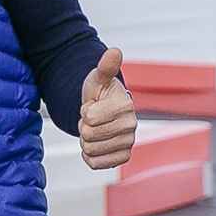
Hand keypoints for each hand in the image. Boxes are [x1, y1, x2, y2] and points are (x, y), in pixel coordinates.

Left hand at [79, 47, 136, 169]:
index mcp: (125, 106)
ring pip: (90, 150)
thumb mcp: (99, 78)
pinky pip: (95, 164)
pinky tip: (96, 143)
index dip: (84, 111)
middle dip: (84, 126)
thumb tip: (114, 51)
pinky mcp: (123, 158)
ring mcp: (128, 143)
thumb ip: (106, 67)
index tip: (93, 105)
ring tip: (95, 128)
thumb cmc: (100, 93)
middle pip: (88, 135)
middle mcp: (131, 126)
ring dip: (86, 140)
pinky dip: (89, 155)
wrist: (104, 110)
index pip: (89, 117)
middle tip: (93, 118)